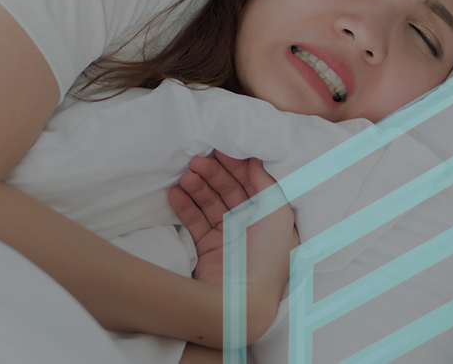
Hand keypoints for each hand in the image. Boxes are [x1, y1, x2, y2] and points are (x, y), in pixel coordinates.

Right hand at [168, 150, 298, 340]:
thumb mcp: (277, 214)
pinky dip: (184, 205)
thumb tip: (255, 160)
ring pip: (209, 202)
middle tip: (196, 160)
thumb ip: (266, 184)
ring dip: (197, 187)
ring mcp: (226, 235)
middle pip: (228, 190)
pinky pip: (193, 220)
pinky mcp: (205, 247)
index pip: (250, 183)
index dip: (236, 165)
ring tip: (185, 177)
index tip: (220, 150)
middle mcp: (248, 223)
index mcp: (268, 215)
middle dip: (213, 173)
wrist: (242, 302)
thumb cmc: (266, 256)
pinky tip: (175, 192)